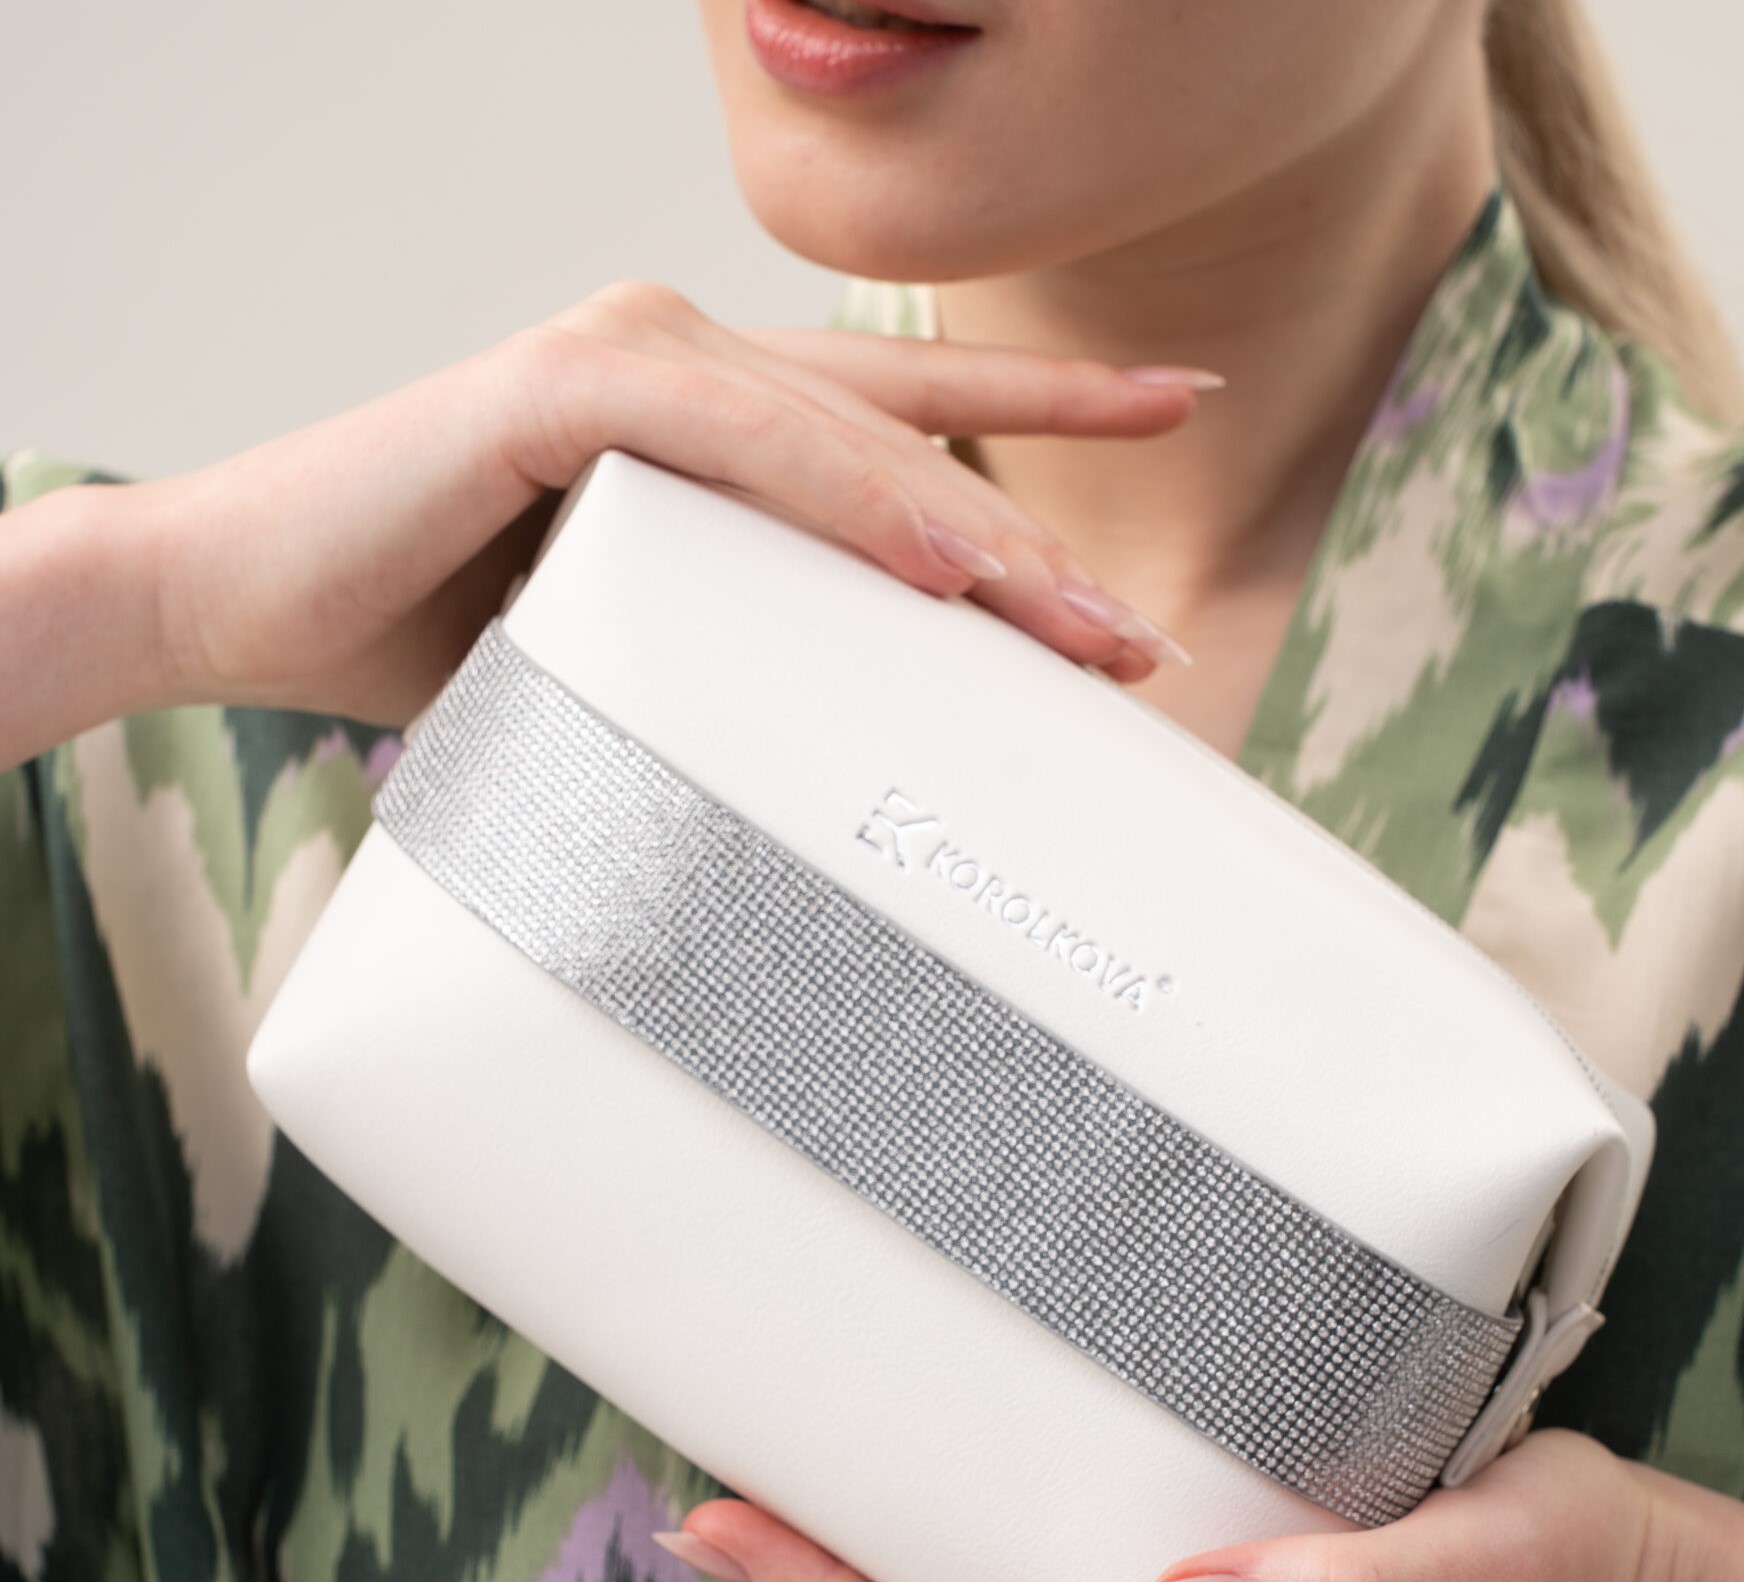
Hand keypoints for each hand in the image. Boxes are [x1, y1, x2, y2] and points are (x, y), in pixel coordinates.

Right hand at [120, 282, 1207, 729]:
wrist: (247, 605)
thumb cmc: (443, 634)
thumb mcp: (645, 645)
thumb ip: (750, 645)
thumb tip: (870, 743)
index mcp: (714, 414)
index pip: (909, 409)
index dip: (1049, 400)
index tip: (1177, 408)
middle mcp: (683, 361)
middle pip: (904, 438)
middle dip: (1035, 538)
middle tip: (1136, 638)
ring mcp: (624, 358)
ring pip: (841, 434)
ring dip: (971, 533)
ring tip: (1079, 628)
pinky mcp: (555, 387)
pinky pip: (731, 437)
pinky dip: (838, 496)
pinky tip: (937, 561)